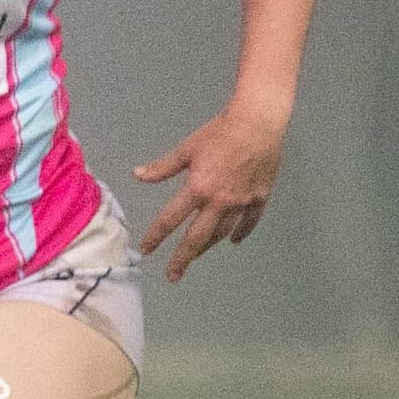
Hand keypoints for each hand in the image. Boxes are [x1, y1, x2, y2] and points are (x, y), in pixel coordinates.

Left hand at [132, 99, 285, 279]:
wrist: (259, 123)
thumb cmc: (220, 132)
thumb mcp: (187, 149)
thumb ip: (163, 167)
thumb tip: (138, 175)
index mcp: (198, 189)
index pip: (171, 219)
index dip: (156, 236)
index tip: (146, 250)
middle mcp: (219, 201)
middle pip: (197, 237)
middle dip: (183, 258)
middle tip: (172, 275)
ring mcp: (242, 202)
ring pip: (222, 233)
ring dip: (207, 246)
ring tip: (196, 255)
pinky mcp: (260, 198)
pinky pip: (250, 222)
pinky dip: (241, 233)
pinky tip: (233, 241)